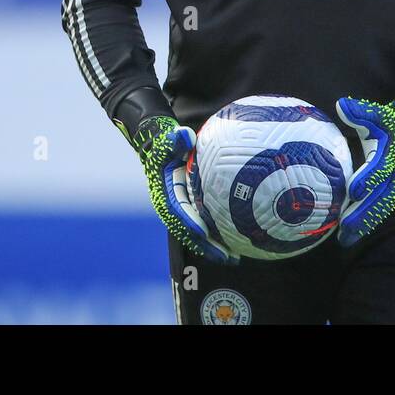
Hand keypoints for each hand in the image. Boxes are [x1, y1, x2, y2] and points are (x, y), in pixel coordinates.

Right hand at [120, 115, 237, 264]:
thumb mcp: (168, 139)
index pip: (177, 212)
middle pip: (188, 231)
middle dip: (205, 246)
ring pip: (196, 234)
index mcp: (164, 193)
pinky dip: (216, 236)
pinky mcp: (190, 210)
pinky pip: (203, 226)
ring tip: (234, 258)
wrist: (158, 149)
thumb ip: (175, 139)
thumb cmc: (166, 143)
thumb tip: (184, 135)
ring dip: (212, 247)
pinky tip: (236, 241)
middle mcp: (171, 206)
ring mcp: (180, 211)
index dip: (189, 223)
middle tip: (226, 257)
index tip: (204, 233)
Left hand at [333, 92, 394, 246]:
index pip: (380, 168)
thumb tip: (342, 105)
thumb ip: (360, 112)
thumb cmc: (389, 121)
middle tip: (345, 227)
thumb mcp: (377, 114)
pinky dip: (369, 223)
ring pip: (381, 208)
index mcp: (392, 153)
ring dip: (365, 224)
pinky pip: (382, 210)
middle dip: (363, 213)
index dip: (368, 178)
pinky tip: (354, 235)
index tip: (354, 190)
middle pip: (381, 196)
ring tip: (346, 239)